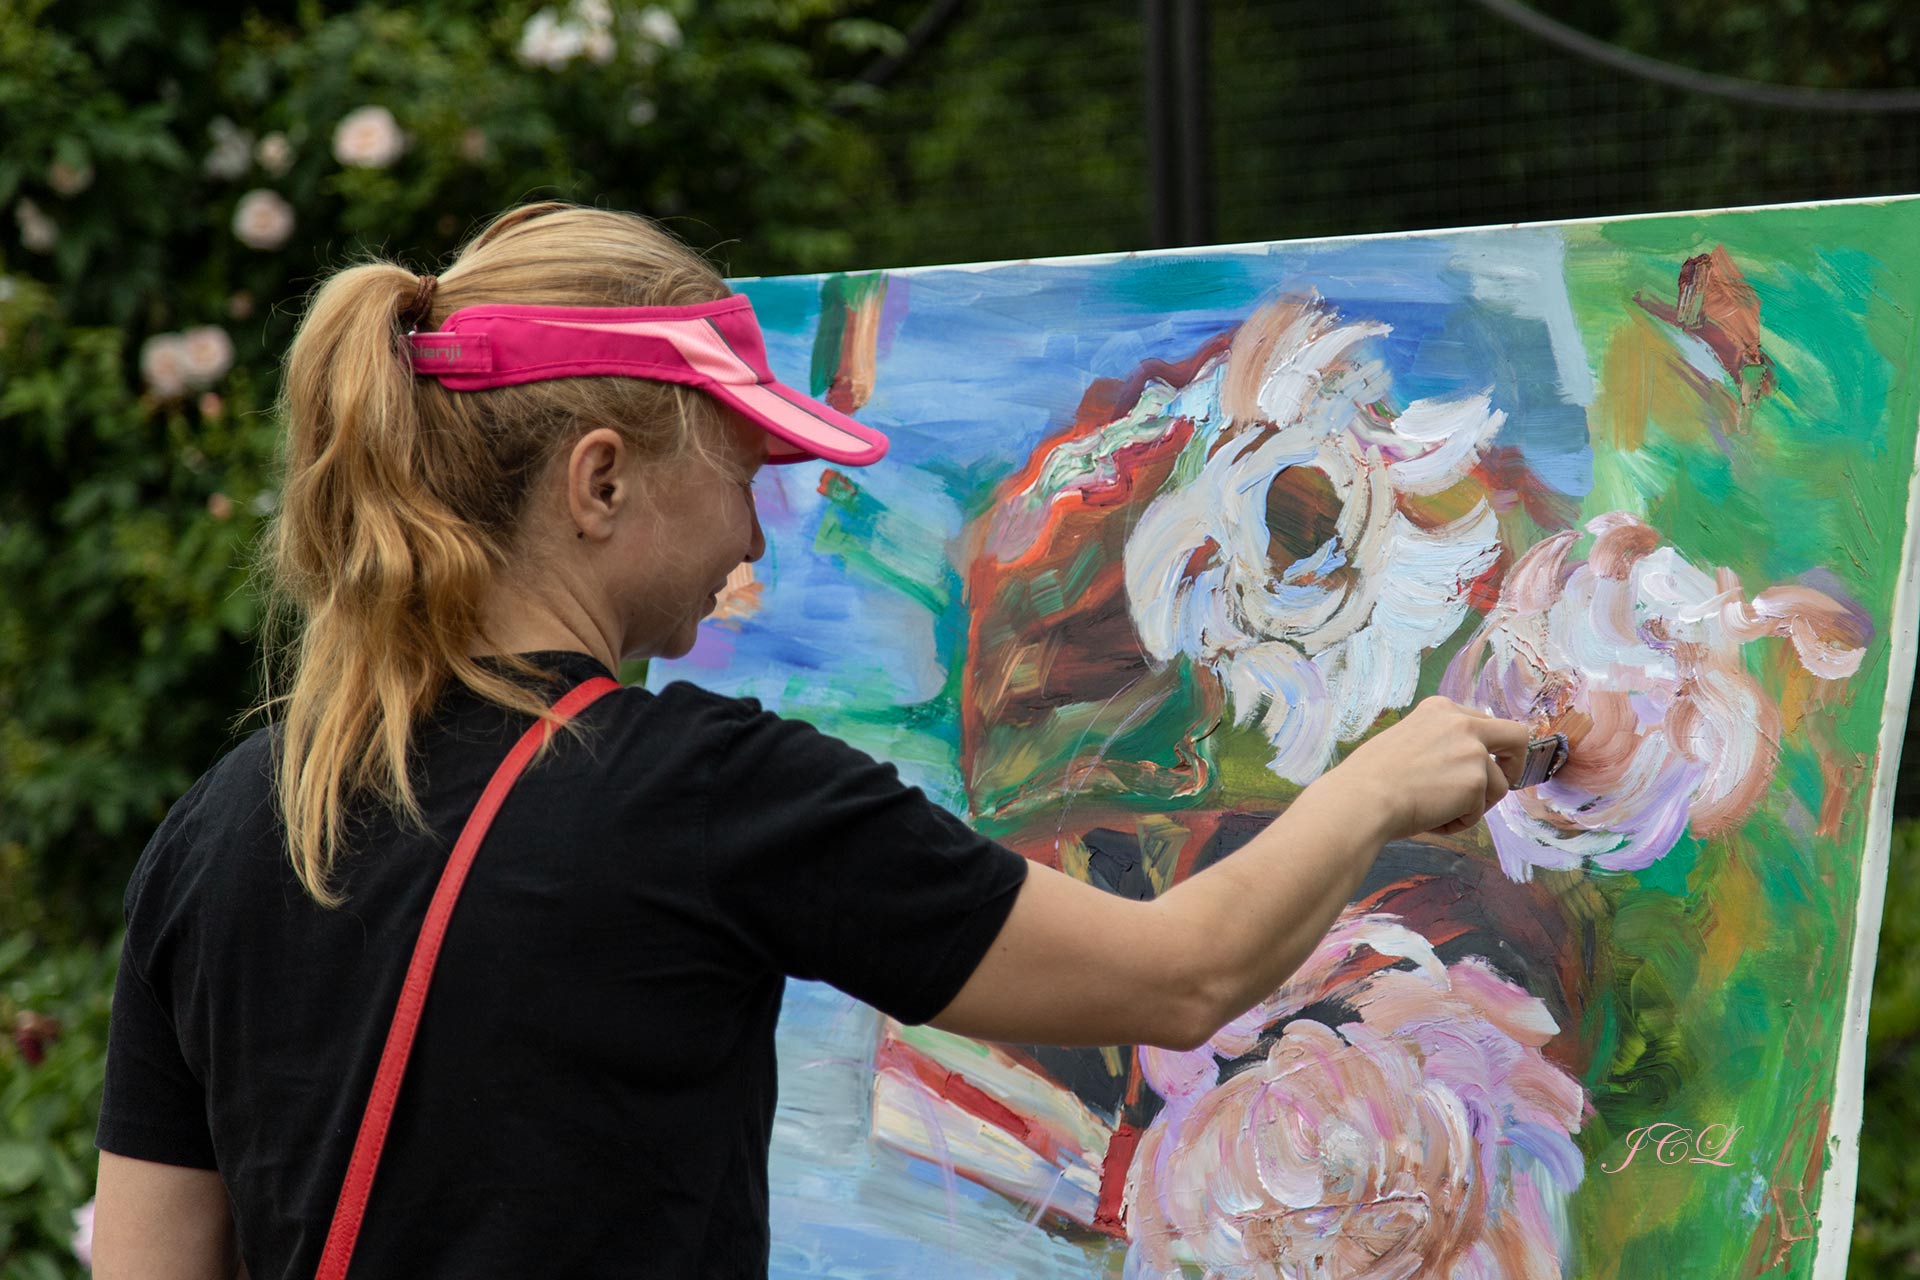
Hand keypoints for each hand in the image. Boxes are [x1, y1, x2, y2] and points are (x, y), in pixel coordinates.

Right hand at [1319, 696, 1530, 840]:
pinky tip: (1431, 819)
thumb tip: (1455, 766)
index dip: (1487, 748)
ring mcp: (1472, 752)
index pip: (1482, 723)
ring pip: (1498, 786)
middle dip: (1514, 762)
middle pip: (1516, 736)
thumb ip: (1437, 743)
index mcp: (1440, 709)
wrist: (1362, 798)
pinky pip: (1479, 812)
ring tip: (1437, 813)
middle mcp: (1462, 723)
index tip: (1482, 765)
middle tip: (1503, 783)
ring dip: (1473, 805)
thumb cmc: (1370, 777)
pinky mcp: (1476, 783)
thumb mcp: (1405, 740)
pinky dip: (1458, 822)